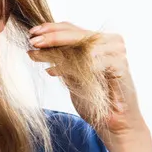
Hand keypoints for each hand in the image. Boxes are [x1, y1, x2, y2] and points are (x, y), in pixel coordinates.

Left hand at [27, 22, 145, 141]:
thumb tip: (36, 43)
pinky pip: (89, 62)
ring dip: (56, 52)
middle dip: (51, 38)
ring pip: (79, 47)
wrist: (112, 122)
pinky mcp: (119, 64)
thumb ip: (60, 56)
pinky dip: (68, 66)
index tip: (31, 33)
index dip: (50, 29)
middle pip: (75, 34)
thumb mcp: (70, 73)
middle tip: (33, 42)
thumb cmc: (92, 98)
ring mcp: (116, 51)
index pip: (71, 28)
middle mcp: (110, 41)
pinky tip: (52, 71)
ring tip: (37, 57)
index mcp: (99, 40)